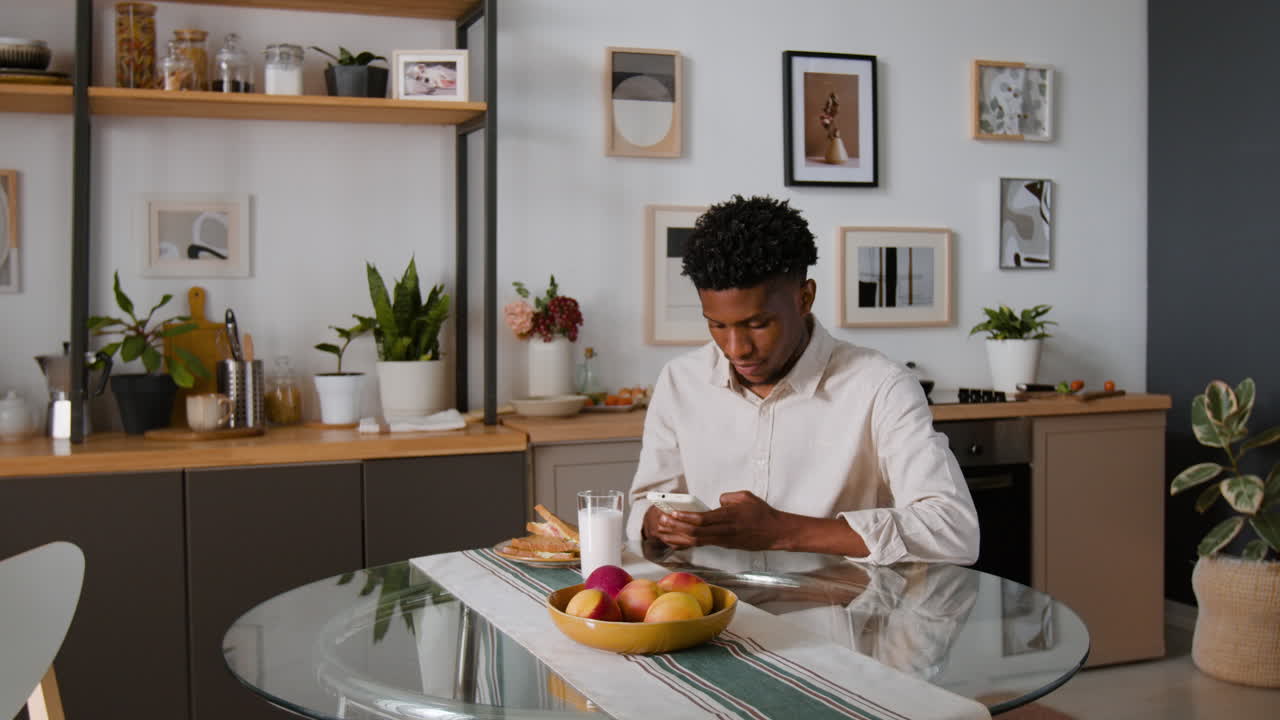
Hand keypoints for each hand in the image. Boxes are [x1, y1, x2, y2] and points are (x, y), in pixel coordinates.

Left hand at [646, 491, 788, 550]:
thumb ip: (728, 497)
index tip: (672, 513)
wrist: (776, 532)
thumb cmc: (762, 513)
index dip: (685, 518)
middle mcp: (724, 531)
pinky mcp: (726, 545)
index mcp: (729, 517)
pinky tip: (679, 539)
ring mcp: (725, 541)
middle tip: (662, 523)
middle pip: (696, 532)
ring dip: (680, 536)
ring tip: (665, 532)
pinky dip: (690, 542)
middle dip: (677, 528)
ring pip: (698, 541)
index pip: (702, 520)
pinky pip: (704, 544)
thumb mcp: (745, 497)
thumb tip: (716, 502)